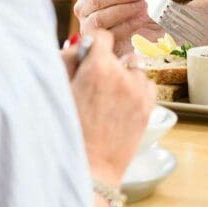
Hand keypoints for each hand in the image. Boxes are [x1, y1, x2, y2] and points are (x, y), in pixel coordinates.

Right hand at [66, 30, 155, 185]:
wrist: (89, 170)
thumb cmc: (67, 131)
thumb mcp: (58, 89)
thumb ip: (68, 60)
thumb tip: (80, 43)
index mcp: (97, 68)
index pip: (101, 36)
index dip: (91, 46)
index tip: (87, 57)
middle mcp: (122, 75)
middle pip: (117, 54)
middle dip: (105, 64)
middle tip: (92, 84)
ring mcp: (139, 92)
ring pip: (135, 68)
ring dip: (124, 75)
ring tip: (108, 97)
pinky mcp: (149, 108)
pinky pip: (147, 85)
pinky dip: (137, 89)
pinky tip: (122, 104)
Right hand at [74, 0, 167, 53]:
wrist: (159, 30)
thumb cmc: (150, 4)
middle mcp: (87, 3)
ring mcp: (89, 22)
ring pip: (99, 16)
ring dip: (124, 10)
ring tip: (142, 7)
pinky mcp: (97, 39)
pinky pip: (106, 31)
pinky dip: (126, 25)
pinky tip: (139, 21)